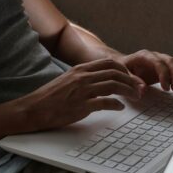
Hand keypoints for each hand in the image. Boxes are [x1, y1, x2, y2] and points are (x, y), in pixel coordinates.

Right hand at [16, 58, 146, 132]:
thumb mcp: (67, 80)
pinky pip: (105, 102)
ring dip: (128, 91)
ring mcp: (82, 91)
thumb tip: (99, 81)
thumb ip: (83, 78)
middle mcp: (82, 77)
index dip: (124, 70)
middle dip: (130, 80)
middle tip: (138, 88)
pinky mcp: (81, 106)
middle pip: (115, 73)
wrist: (34, 108)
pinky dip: (116, 104)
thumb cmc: (49, 97)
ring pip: (113, 86)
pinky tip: (120, 107)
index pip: (108, 63)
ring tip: (135, 97)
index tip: (131, 78)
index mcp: (79, 69)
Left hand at [120, 49, 172, 91]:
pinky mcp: (167, 65)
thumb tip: (143, 89)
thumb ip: (133, 80)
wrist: (124, 64)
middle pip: (171, 61)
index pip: (158, 63)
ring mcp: (162, 59)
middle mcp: (155, 55)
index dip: (164, 75)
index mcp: (144, 56)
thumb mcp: (123, 74)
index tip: (165, 88)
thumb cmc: (123, 69)